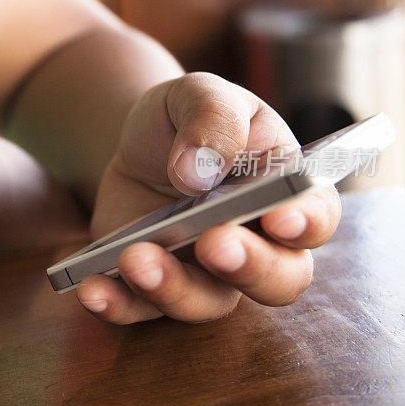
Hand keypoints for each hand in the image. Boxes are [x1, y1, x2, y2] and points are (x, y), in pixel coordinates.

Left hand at [79, 72, 340, 323]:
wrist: (140, 144)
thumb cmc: (187, 119)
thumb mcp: (198, 95)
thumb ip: (211, 118)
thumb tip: (198, 172)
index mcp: (284, 192)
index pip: (313, 216)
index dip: (305, 222)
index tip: (280, 217)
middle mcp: (256, 244)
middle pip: (278, 279)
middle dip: (249, 268)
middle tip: (214, 243)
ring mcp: (206, 272)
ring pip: (207, 302)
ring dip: (172, 288)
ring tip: (133, 258)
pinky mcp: (155, 285)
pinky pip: (141, 310)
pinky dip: (117, 304)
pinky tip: (90, 288)